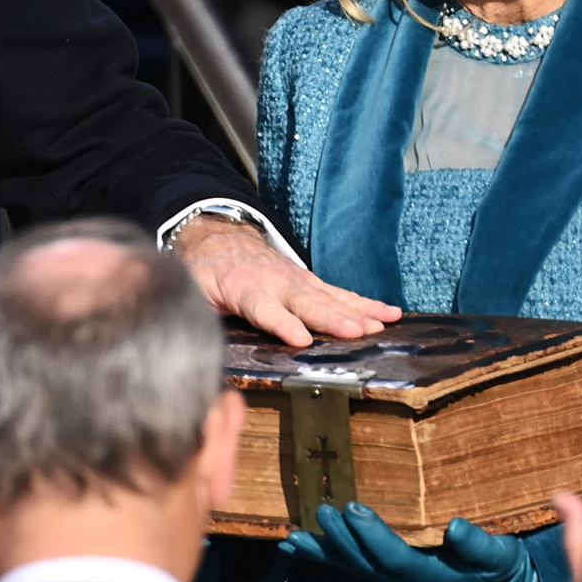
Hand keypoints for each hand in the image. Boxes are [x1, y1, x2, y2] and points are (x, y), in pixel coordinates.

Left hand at [170, 215, 397, 346]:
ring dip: (357, 311)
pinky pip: (339, 293)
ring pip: (329, 296)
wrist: (216, 237)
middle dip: (333, 318)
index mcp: (241, 287)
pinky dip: (365, 303)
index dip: (282, 323)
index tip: (301, 339)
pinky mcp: (309, 280)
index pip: (263, 308)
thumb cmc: (204, 273)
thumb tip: (202, 344)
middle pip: (306, 303)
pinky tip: (389, 313)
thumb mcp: (193, 294)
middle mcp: (274, 281)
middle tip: (358, 332)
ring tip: (381, 324)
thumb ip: (202, 316)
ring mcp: (295, 279)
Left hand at [285, 504, 560, 581]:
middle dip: (341, 537)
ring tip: (293, 536)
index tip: (354, 510)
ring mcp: (389, 579)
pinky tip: (292, 544)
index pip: (396, 558)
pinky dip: (319, 554)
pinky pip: (346, 564)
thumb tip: (457, 527)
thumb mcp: (501, 557)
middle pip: (365, 562)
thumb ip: (479, 546)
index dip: (373, 536)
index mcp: (432, 577)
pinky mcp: (382, 572)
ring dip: (321, 549)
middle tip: (321, 509)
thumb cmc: (499, 570)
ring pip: (349, 565)